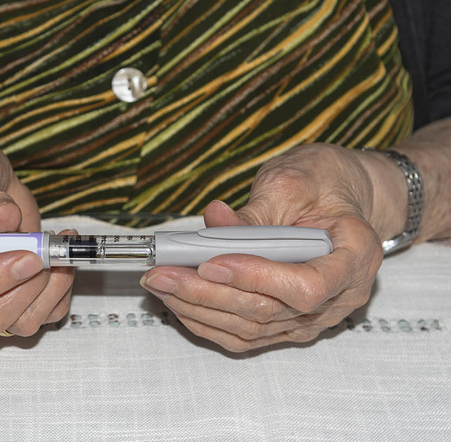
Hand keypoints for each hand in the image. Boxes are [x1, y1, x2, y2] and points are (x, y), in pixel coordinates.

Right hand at [0, 139, 73, 336]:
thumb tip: (3, 220)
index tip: (22, 255)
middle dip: (25, 285)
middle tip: (42, 250)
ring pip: (21, 322)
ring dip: (48, 286)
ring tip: (52, 245)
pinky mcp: (16, 301)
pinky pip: (45, 313)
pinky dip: (62, 288)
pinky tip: (59, 255)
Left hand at [140, 143, 392, 351]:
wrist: (342, 196)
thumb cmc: (325, 183)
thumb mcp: (294, 181)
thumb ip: (255, 210)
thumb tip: (214, 223)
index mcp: (355, 257)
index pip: (306, 286)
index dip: (257, 278)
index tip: (212, 262)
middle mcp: (340, 296)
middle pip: (269, 311)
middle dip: (208, 293)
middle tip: (163, 273)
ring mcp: (315, 316)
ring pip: (252, 328)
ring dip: (200, 308)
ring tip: (161, 284)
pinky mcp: (290, 323)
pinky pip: (247, 334)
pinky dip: (209, 321)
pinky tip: (180, 301)